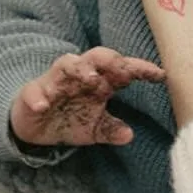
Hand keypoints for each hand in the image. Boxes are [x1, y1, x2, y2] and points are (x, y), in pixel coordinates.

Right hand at [9, 48, 165, 148]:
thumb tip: (129, 135)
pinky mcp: (32, 93)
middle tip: (124, 69)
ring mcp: (54, 82)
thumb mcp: (93, 129)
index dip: (140, 70)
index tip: (160, 75)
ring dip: (78, 69)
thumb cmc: (68, 119)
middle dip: (110, 60)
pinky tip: (43, 105)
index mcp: (98, 83)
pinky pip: (33, 91)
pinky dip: (38, 96)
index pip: (122, 70)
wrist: (34, 126)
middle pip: (95, 57)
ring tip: (90, 79)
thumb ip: (111, 129)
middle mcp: (78, 77)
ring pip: (66, 64)